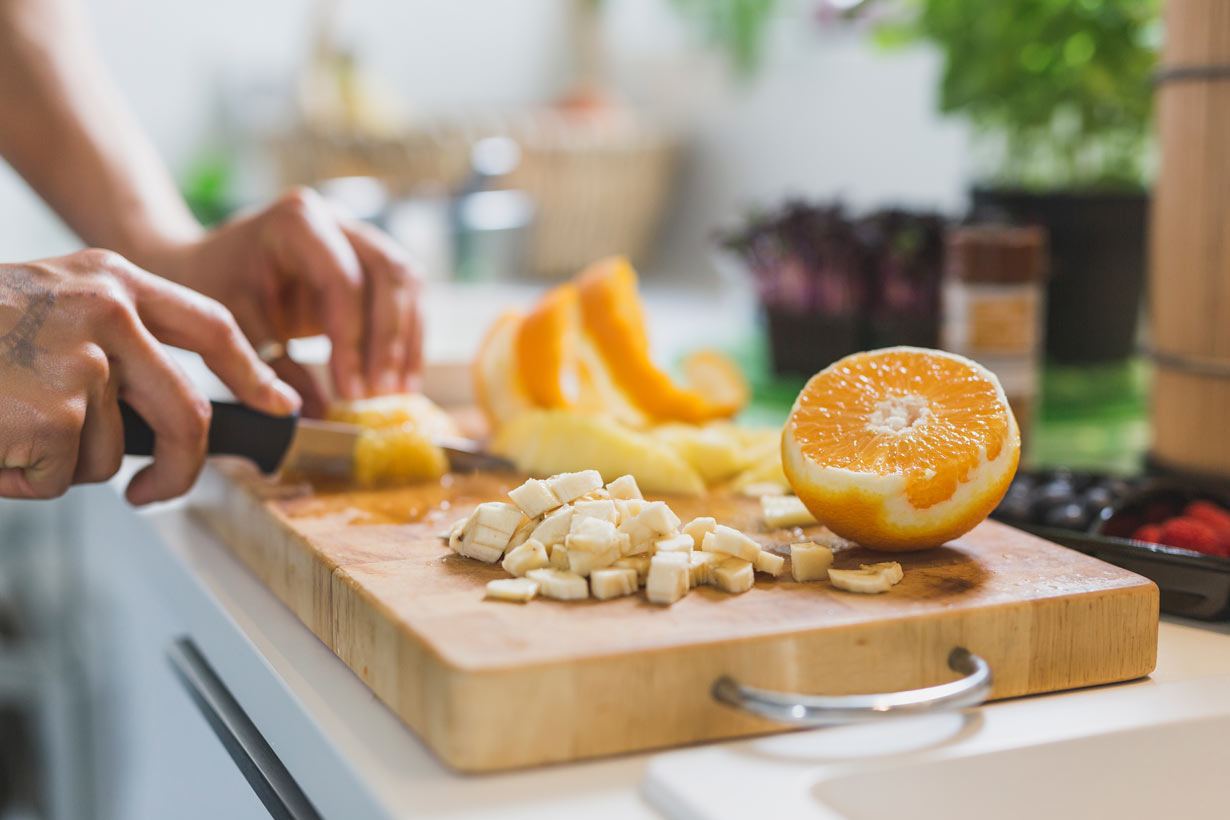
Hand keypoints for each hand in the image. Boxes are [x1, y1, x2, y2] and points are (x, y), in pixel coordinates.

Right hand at [0, 249, 299, 503]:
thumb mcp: (49, 308)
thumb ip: (117, 343)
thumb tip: (172, 418)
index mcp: (115, 280)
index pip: (213, 326)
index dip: (254, 373)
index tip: (281, 405)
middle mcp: (109, 310)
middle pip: (190, 412)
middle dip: (183, 468)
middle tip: (157, 493)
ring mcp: (83, 359)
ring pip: (113, 454)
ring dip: (64, 463)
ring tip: (6, 422)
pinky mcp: (53, 410)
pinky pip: (65, 476)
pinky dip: (25, 479)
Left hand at [146, 188, 423, 416]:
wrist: (209, 264)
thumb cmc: (215, 289)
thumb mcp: (233, 329)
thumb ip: (273, 370)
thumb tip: (320, 415)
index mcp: (295, 222)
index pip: (342, 280)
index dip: (352, 339)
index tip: (351, 391)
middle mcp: (337, 219)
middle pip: (387, 274)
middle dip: (389, 339)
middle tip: (381, 394)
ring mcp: (360, 235)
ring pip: (407, 281)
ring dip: (408, 340)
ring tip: (399, 392)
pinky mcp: (372, 259)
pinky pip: (406, 294)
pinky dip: (408, 337)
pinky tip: (401, 377)